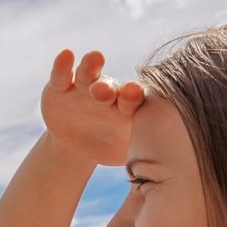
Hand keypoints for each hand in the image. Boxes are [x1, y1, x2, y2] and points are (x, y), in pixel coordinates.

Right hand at [41, 49, 145, 166]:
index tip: (134, 92)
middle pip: (109, 86)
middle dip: (107, 87)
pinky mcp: (59, 89)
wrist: (80, 144)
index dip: (131, 96)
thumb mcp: (128, 152)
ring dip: (90, 67)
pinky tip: (66, 55)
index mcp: (127, 108)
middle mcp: (107, 94)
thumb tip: (168, 171)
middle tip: (106, 90)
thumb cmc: (111, 146)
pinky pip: (61, 76)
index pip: (132, 100)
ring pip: (87, 76)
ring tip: (95, 58)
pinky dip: (62, 65)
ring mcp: (82, 89)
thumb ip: (145, 155)